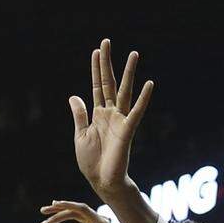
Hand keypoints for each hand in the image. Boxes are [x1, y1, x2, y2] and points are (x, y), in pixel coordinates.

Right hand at [39, 200, 126, 222]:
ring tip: (44, 222)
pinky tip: (57, 220)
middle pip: (76, 209)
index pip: (82, 209)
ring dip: (59, 215)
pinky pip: (77, 218)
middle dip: (59, 210)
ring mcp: (96, 222)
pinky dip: (65, 218)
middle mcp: (98, 220)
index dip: (67, 205)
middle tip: (43, 211)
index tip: (53, 205)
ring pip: (75, 214)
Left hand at [69, 39, 152, 198]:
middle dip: (108, 63)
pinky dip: (144, 99)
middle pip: (109, 82)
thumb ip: (80, 115)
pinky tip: (149, 83)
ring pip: (125, 92)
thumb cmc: (91, 162)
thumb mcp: (80, 135)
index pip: (97, 86)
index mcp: (99, 114)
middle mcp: (111, 113)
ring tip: (134, 53)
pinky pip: (137, 112)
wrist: (101, 181)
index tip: (97, 50)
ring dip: (129, 73)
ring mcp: (120, 120)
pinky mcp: (128, 131)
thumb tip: (74, 96)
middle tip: (107, 41)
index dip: (96, 69)